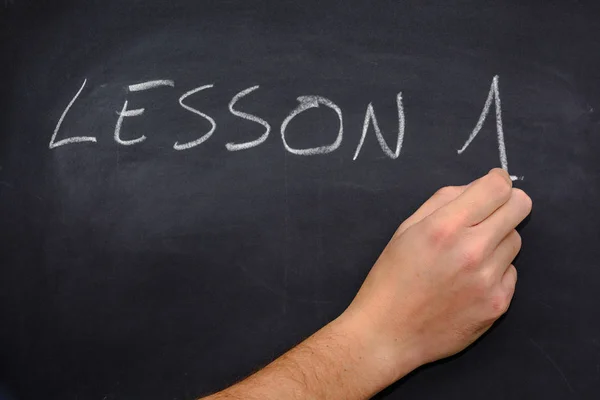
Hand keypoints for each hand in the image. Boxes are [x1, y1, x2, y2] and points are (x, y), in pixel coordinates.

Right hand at [341, 168, 531, 379]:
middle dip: (507, 202)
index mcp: (444, 227)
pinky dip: (496, 270)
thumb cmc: (391, 277)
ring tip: (469, 255)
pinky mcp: (499, 304)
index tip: (493, 183)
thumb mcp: (406, 229)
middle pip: (520, 206)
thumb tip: (480, 186)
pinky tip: (469, 281)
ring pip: (515, 239)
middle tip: (490, 212)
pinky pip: (511, 272)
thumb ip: (444, 201)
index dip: (497, 180)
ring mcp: (488, 279)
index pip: (497, 187)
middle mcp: (471, 250)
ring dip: (498, 239)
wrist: (388, 333)